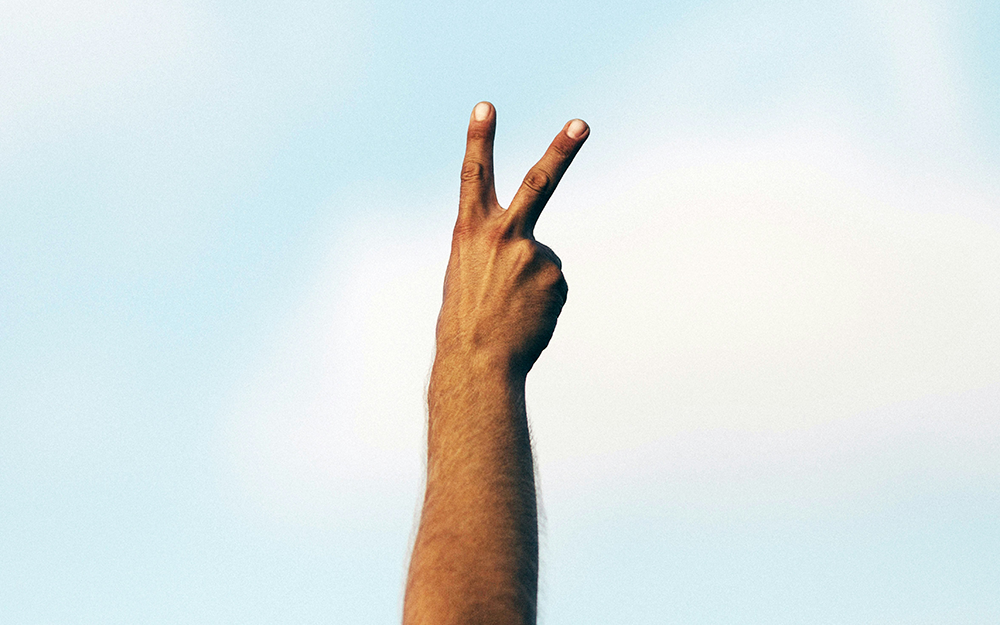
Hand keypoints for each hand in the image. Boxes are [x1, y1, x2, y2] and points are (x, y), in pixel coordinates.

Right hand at [435, 102, 589, 377]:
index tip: (485, 107)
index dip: (478, 139)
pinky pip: (553, 280)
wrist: (478, 360)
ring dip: (531, 282)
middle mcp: (502, 235)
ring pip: (542, 257)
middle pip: (538, 183)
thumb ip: (493, 247)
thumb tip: (534, 251)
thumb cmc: (466, 319)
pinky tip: (527, 316)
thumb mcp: (465, 271)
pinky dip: (542, 297)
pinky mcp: (556, 275)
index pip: (473, 176)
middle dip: (561, 151)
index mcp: (469, 231)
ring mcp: (533, 253)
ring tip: (511, 308)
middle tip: (581, 124)